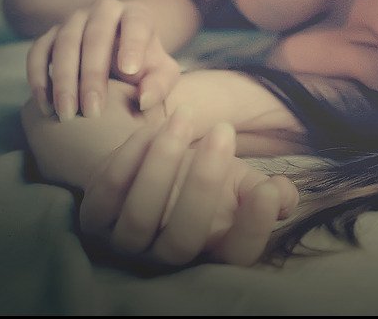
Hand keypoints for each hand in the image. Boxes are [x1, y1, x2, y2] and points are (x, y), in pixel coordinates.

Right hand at [26, 0, 181, 119]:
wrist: (121, 52)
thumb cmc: (145, 64)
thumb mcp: (162, 72)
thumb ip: (160, 84)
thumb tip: (144, 100)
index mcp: (136, 15)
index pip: (136, 24)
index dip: (132, 44)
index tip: (129, 71)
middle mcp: (103, 10)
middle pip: (95, 36)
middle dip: (92, 75)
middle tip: (93, 111)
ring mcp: (74, 20)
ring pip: (64, 44)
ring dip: (63, 80)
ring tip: (67, 113)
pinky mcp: (51, 34)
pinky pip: (38, 52)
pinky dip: (38, 78)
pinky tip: (46, 105)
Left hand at [79, 106, 299, 266]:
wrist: (152, 169)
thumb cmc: (203, 179)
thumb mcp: (242, 183)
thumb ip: (268, 192)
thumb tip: (284, 196)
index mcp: (212, 253)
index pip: (238, 256)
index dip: (254, 227)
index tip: (269, 189)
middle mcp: (166, 260)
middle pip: (183, 239)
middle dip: (204, 183)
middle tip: (224, 132)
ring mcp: (125, 245)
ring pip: (140, 217)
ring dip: (163, 162)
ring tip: (185, 117)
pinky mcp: (93, 220)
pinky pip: (108, 192)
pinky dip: (130, 156)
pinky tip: (154, 125)